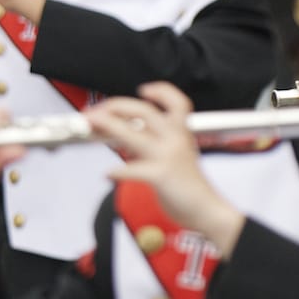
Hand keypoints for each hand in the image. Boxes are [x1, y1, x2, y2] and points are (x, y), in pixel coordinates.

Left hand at [88, 83, 243, 254]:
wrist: (206, 209)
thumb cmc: (187, 184)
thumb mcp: (175, 154)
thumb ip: (153, 141)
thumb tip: (122, 132)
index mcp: (181, 133)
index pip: (177, 102)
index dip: (161, 91)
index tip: (144, 89)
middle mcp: (175, 140)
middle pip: (145, 111)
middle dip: (116, 107)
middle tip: (97, 112)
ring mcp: (168, 157)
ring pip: (133, 135)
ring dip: (108, 127)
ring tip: (91, 125)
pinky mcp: (161, 176)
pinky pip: (133, 170)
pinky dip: (117, 172)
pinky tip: (108, 174)